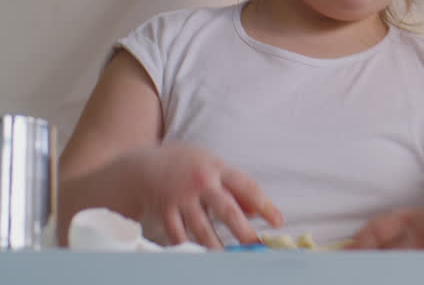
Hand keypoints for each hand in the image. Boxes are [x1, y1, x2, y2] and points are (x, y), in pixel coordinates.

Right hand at [128, 143, 282, 248]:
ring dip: (217, 247)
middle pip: (227, 210)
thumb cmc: (186, 165)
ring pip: (202, 228)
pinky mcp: (164, 210)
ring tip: (230, 261)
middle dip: (243, 231)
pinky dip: (189, 247)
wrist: (141, 165)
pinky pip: (178, 234)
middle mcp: (201, 181)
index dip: (265, 205)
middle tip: (257, 247)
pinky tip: (199, 258)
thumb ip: (234, 186)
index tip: (278, 222)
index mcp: (218, 167)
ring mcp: (181, 196)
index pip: (248, 187)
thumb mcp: (212, 166)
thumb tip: (256, 212)